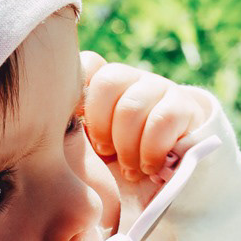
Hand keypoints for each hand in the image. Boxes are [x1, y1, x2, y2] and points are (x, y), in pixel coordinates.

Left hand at [79, 53, 214, 202]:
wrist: (167, 176)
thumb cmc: (117, 164)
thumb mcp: (89, 148)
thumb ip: (72, 132)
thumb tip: (56, 127)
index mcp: (102, 83)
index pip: (89, 64)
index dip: (80, 95)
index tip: (80, 130)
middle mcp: (131, 79)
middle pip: (108, 82)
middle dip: (102, 127)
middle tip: (106, 154)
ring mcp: (159, 88)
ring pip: (132, 106)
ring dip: (127, 146)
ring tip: (130, 170)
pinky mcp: (184, 106)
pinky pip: (161, 120)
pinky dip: (151, 151)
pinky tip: (149, 168)